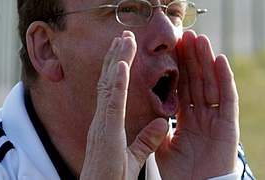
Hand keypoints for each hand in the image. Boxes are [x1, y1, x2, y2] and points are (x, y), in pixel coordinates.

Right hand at [79, 31, 168, 179]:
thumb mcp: (134, 157)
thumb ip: (146, 140)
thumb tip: (162, 124)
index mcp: (107, 125)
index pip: (113, 91)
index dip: (118, 70)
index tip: (125, 52)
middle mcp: (102, 120)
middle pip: (109, 83)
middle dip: (116, 58)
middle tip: (124, 36)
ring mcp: (101, 124)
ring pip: (109, 86)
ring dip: (116, 61)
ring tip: (124, 40)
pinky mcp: (105, 132)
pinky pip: (112, 102)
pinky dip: (116, 82)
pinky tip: (121, 64)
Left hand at [156, 31, 238, 178]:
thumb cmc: (179, 173)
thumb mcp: (162, 147)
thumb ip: (157, 130)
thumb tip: (151, 115)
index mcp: (185, 120)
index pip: (181, 88)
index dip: (178, 69)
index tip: (173, 50)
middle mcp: (201, 116)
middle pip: (196, 82)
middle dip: (191, 59)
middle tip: (187, 36)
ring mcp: (215, 119)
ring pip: (210, 84)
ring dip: (206, 61)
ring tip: (200, 39)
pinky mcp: (228, 125)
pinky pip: (227, 99)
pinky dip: (225, 79)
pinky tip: (220, 60)